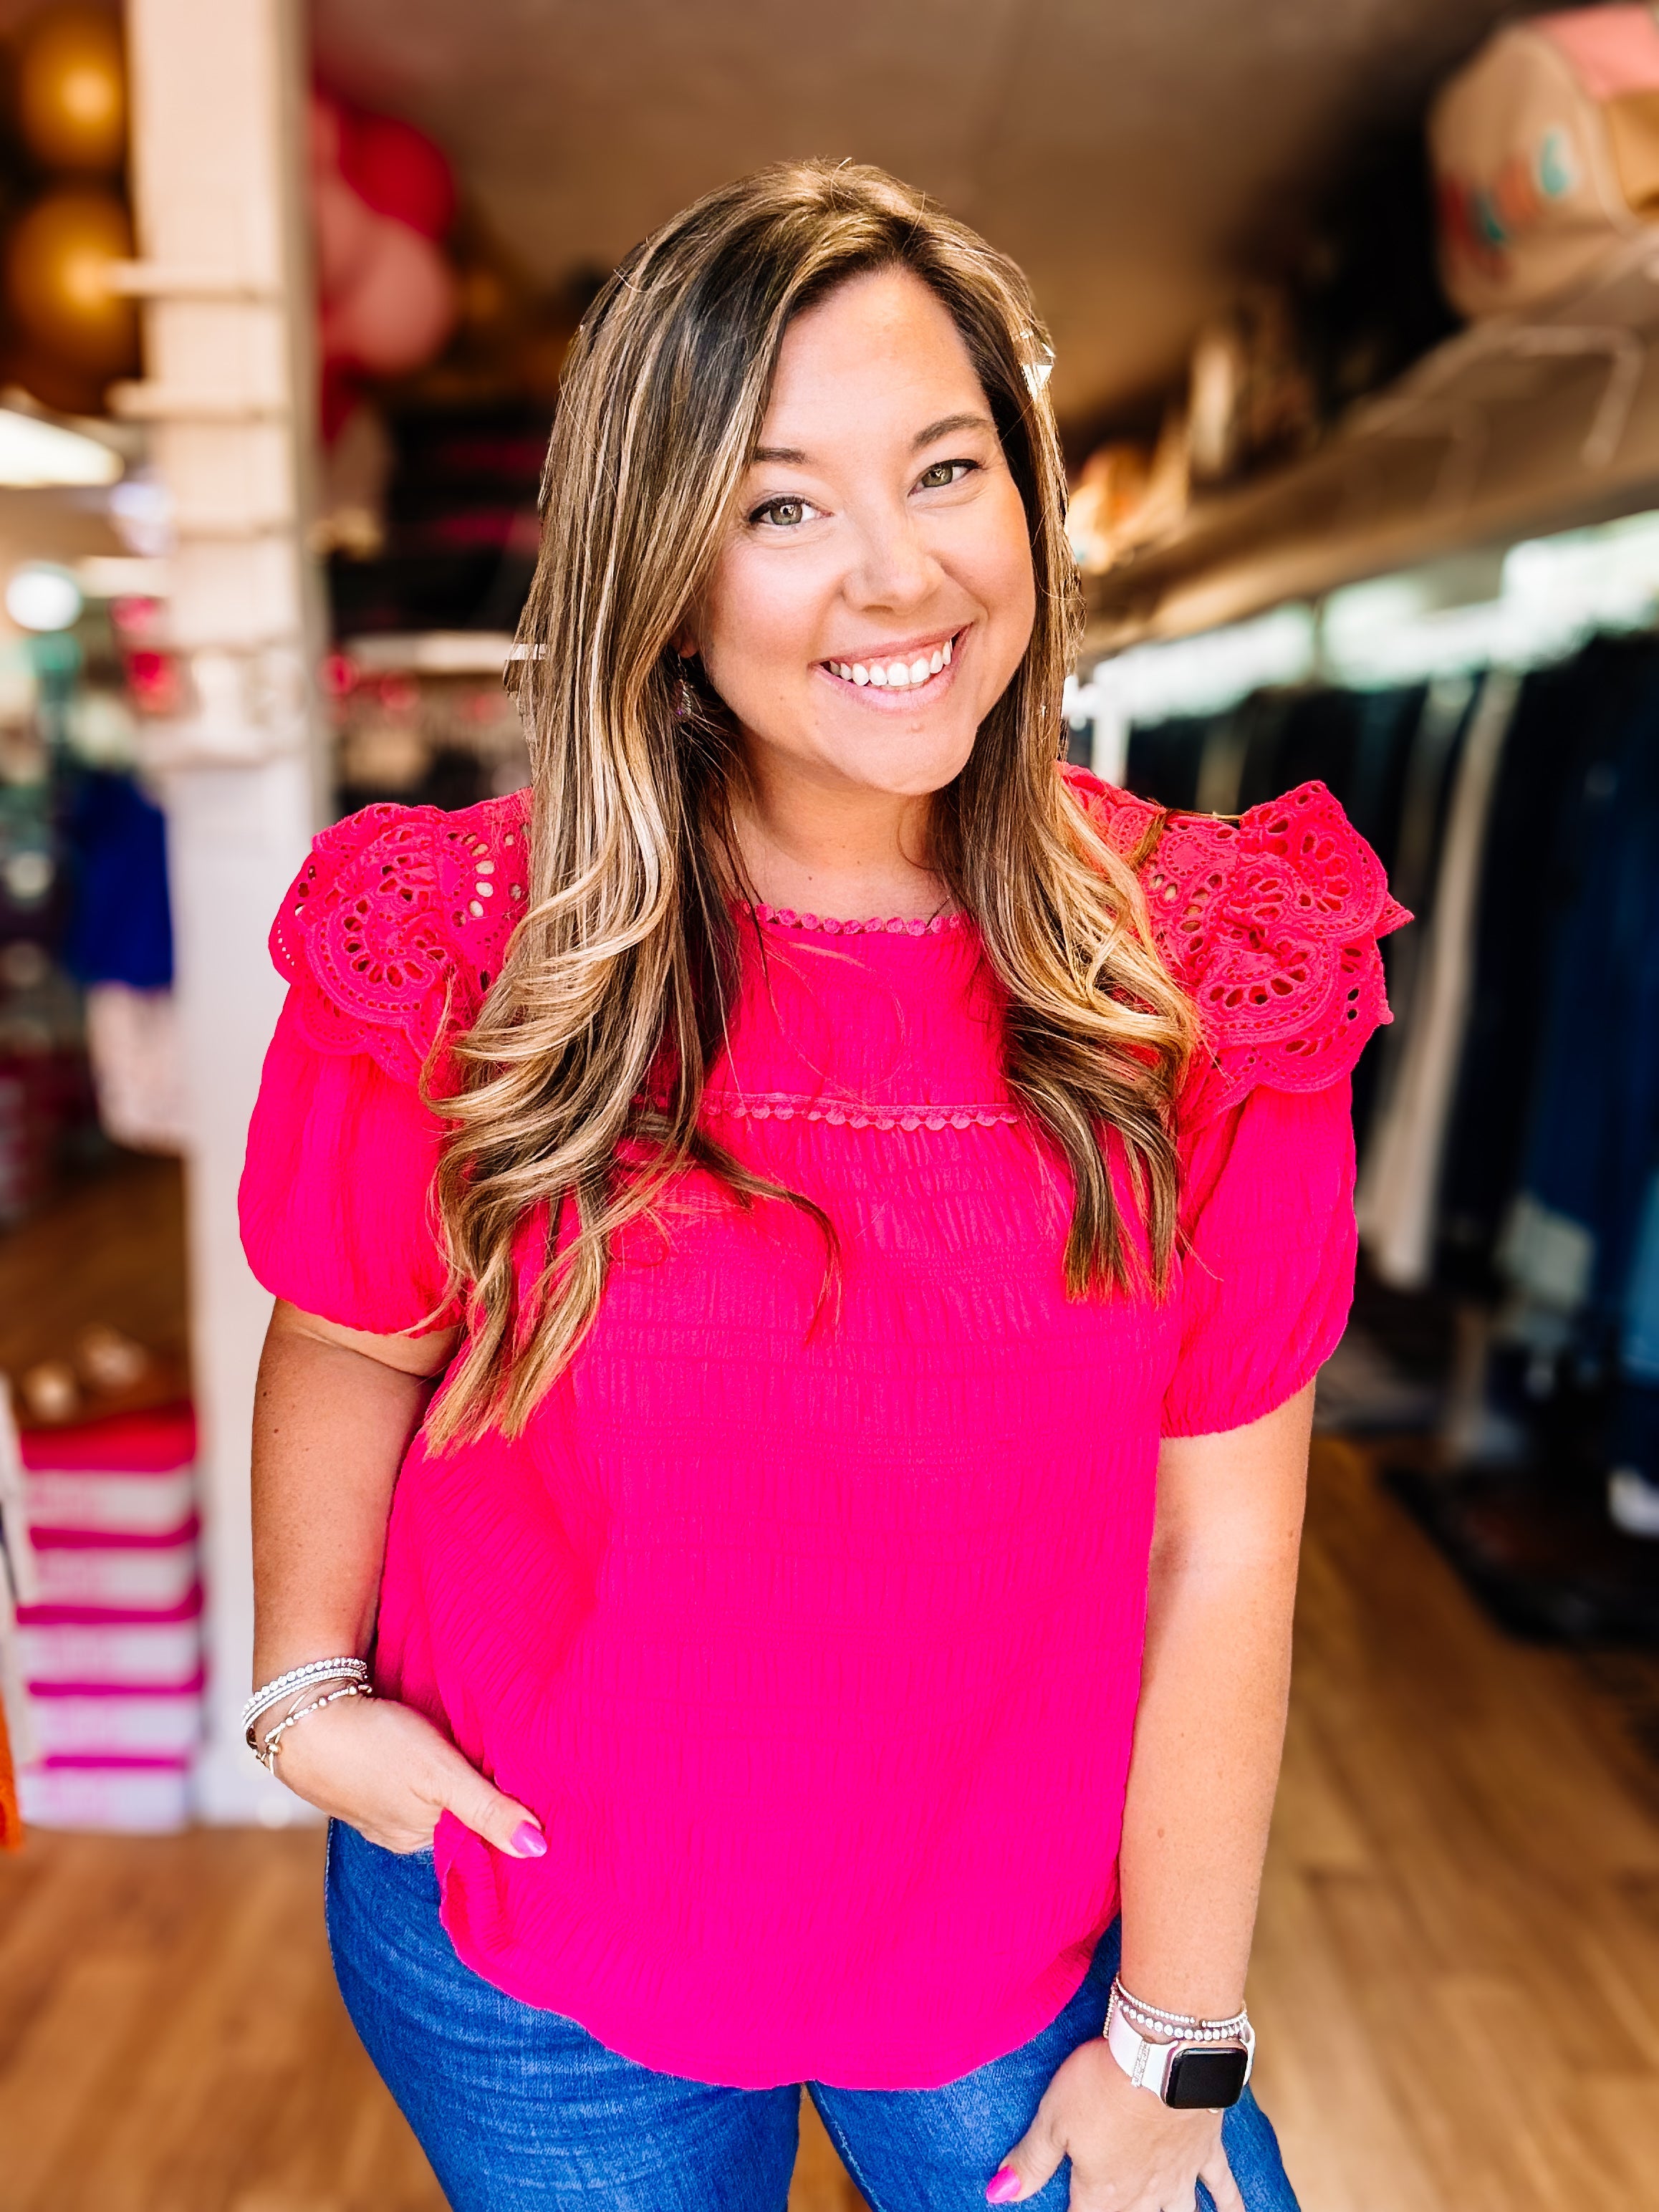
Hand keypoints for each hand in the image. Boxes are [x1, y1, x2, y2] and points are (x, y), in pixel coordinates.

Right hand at [262, 1689, 545, 1859]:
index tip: (529, 1790)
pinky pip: (401, 1777)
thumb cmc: (376, 1743)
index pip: (475, 1834)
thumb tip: (537, 1851)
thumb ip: (487, 1811)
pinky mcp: (358, 1777)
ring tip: (466, 1747)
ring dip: (445, 1777)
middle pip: (452, 1815)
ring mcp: (374, 1806)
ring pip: (426, 1795)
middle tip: (504, 1761)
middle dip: (476, 1794)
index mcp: (420, 1839)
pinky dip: (416, 1764)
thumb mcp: (441, 1776)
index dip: (501, 1812)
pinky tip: (422, 1744)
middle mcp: (398, 1830)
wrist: (301, 1716)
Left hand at [989, 2036, 1242, 2211]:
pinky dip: (1232, 2208)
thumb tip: (997, 2194)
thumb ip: (1030, 2160)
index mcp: (1101, 2192)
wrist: (1163, 2056)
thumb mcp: (1053, 2118)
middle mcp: (1143, 2194)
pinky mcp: (1204, 2150)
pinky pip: (1223, 2188)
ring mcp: (1178, 2175)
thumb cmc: (1102, 2083)